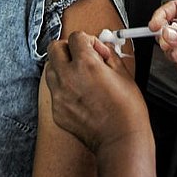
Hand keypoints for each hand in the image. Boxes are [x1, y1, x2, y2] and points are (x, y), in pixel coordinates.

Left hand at [44, 32, 151, 154]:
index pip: (75, 37)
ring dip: (61, 66)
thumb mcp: (124, 74)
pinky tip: (79, 94)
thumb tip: (101, 47)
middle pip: (54, 48)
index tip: (95, 49)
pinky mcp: (57, 110)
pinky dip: (63, 87)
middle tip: (81, 56)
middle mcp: (68, 77)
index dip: (88, 40)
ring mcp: (59, 95)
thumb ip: (109, 55)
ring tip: (78, 75)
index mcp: (86, 64)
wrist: (120, 139)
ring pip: (50, 69)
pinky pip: (53, 90)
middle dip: (68, 48)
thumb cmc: (127, 110)